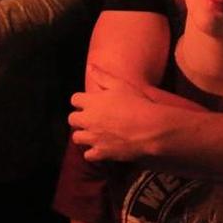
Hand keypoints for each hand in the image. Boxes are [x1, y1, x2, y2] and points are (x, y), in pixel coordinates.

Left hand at [69, 66, 205, 162]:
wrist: (150, 128)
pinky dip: (93, 152)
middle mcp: (89, 120)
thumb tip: (89, 67)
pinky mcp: (102, 152)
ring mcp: (94, 137)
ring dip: (83, 134)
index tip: (90, 102)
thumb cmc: (137, 103)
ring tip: (94, 132)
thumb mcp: (121, 84)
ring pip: (77, 137)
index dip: (82, 100)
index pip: (74, 99)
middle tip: (91, 117)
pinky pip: (89, 155)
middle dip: (79, 117)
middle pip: (72, 119)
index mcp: (91, 102)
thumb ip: (102, 76)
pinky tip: (102, 147)